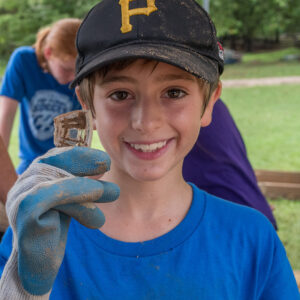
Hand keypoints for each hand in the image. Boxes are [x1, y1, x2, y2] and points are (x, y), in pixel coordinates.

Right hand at [0, 147, 118, 297]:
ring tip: (113, 193)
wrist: (37, 268)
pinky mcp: (22, 213)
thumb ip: (78, 184)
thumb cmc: (53, 232)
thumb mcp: (69, 203)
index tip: (104, 159)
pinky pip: (47, 196)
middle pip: (51, 163)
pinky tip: (96, 214)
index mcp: (34, 180)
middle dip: (82, 162)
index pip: (53, 158)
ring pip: (51, 180)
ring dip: (86, 186)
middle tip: (108, 164)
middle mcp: (23, 185)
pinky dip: (74, 196)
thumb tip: (104, 164)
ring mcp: (19, 198)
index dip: (78, 155)